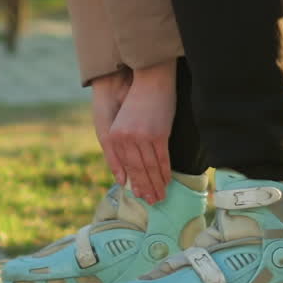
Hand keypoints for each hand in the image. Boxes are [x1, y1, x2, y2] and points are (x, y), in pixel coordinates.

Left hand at [92, 62, 176, 203]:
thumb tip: (123, 176)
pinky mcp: (158, 135)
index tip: (140, 195)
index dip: (133, 182)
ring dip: (156, 184)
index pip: (124, 166)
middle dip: (145, 188)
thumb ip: (120, 148)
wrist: (151, 81)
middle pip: (137, 170)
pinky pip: (162, 159)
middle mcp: (125, 139)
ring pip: (150, 167)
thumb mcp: (122, 123)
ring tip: (161, 196)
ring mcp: (142, 137)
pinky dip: (165, 172)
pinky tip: (168, 181)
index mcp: (114, 136)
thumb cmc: (137, 101)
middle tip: (153, 201)